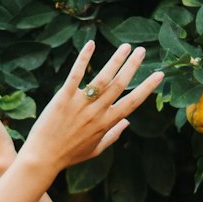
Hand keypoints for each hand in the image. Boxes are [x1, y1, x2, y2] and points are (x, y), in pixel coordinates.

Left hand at [22, 41, 163, 175]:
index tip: (159, 75)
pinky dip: (84, 59)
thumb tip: (127, 122)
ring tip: (126, 46)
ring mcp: (80, 104)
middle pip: (119, 85)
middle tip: (142, 50)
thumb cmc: (69, 154)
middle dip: (132, 66)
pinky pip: (76, 75)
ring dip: (116, 60)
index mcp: (106, 123)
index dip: (147, 87)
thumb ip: (113, 135)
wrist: (43, 157)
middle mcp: (96, 112)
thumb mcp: (95, 149)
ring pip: (102, 78)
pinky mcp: (63, 98)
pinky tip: (91, 44)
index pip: (132, 102)